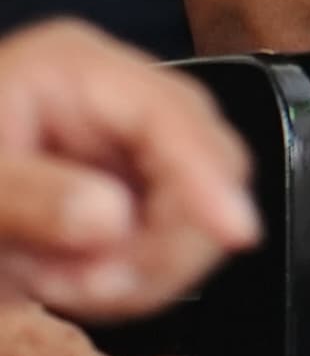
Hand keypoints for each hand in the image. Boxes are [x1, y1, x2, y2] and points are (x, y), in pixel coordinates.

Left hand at [0, 21, 260, 319]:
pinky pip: (156, 238)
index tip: (234, 230)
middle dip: (163, 236)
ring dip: (137, 265)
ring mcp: (117, 144)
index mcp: (74, 68)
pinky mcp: (114, 188)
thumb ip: (29, 198)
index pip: (171, 114)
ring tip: (55, 282)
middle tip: (96, 286)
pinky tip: (61, 278)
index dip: (206, 176)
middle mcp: (111, 97)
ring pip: (189, 207)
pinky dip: (119, 275)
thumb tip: (114, 220)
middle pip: (200, 159)